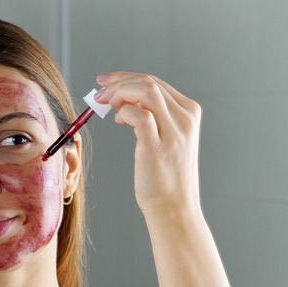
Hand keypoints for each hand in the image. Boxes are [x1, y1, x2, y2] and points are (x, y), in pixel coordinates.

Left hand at [94, 72, 202, 215]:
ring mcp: (173, 132)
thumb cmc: (164, 176)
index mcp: (189, 113)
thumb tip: (124, 100)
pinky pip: (139, 115)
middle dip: (118, 83)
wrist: (174, 208)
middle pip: (148, 83)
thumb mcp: (165, 139)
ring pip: (145, 91)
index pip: (155, 82)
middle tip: (98, 94)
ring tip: (104, 104)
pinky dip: (124, 112)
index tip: (106, 83)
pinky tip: (117, 122)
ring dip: (119, 93)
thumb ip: (152, 117)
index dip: (126, 78)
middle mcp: (185, 119)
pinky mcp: (158, 147)